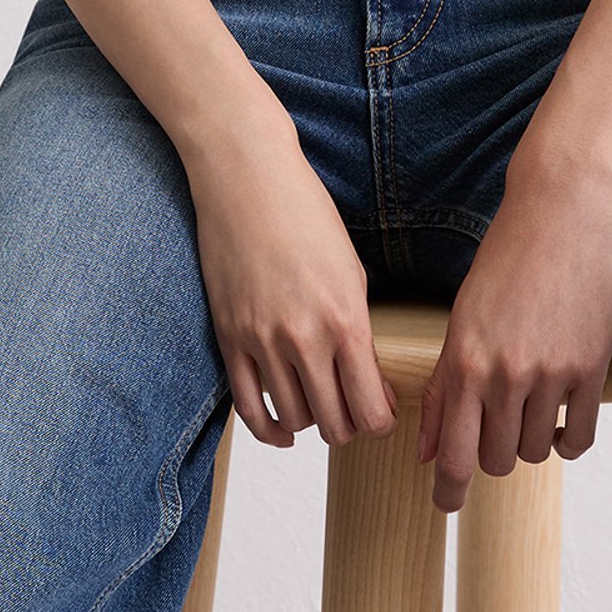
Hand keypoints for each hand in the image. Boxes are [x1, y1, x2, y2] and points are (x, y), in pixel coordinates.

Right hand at [189, 124, 397, 451]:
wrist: (247, 179)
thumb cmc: (304, 214)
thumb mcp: (351, 271)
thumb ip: (359, 331)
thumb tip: (368, 383)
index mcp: (346, 319)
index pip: (370, 408)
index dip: (381, 422)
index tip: (383, 414)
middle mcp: (304, 338)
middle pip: (334, 423)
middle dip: (350, 427)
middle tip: (354, 413)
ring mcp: (261, 341)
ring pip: (293, 419)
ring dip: (312, 424)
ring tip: (321, 410)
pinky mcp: (229, 338)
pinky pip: (247, 407)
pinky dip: (268, 430)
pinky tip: (282, 431)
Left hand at [416, 173, 611, 515]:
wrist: (561, 214)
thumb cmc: (506, 260)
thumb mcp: (461, 319)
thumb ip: (444, 387)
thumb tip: (427, 451)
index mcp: (464, 362)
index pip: (454, 454)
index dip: (448, 491)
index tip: (446, 506)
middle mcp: (505, 374)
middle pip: (496, 460)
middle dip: (492, 454)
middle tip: (496, 426)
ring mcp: (551, 374)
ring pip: (535, 450)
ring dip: (529, 439)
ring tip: (530, 406)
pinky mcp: (591, 369)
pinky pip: (578, 438)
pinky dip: (567, 439)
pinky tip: (561, 417)